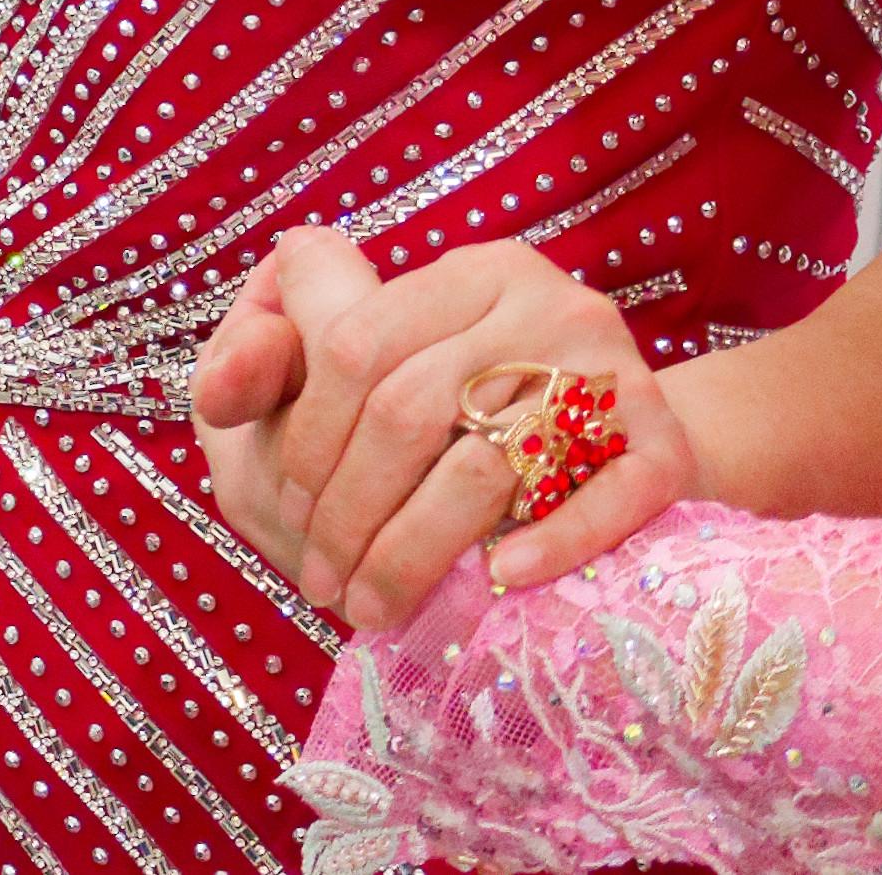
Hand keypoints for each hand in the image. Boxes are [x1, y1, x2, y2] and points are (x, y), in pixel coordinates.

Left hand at [192, 227, 692, 630]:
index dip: (305, 437)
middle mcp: (546, 303)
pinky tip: (496, 579)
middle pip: (408, 408)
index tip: (288, 509)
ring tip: (370, 609)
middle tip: (319, 582)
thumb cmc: (484, 413)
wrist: (650, 453)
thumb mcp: (382, 367)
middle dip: (345, 510)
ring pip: (486, 462)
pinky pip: (607, 495)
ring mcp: (615, 371)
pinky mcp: (668, 445)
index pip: (353, 343)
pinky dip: (549, 540)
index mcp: (472, 272)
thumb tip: (213, 393)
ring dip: (413, 551)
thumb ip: (281, 363)